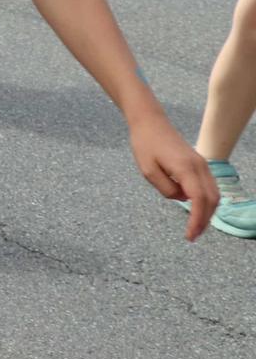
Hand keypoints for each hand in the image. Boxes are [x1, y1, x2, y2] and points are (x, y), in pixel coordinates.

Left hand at [128, 114, 218, 241]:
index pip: (199, 200)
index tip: (190, 235)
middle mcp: (200, 167)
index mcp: (186, 168)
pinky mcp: (199, 164)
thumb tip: (181, 198)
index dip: (197, 220)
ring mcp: (202, 165)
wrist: (150, 122)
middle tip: (192, 235)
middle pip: (211, 200)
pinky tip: (196, 210)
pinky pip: (209, 187)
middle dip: (204, 220)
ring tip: (195, 227)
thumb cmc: (145, 144)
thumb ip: (165, 189)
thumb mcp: (148, 170)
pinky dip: (206, 201)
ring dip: (207, 212)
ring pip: (214, 194)